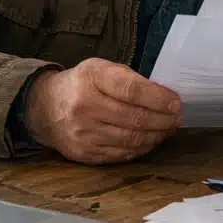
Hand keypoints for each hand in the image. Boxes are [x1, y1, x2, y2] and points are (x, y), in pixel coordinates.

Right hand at [24, 58, 181, 164]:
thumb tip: (164, 97)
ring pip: (131, 139)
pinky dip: (141, 148)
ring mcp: (83, 133)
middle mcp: (84, 106)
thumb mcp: (101, 69)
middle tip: (178, 118)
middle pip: (135, 118)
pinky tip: (150, 140)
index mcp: (91, 78)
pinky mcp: (83, 153)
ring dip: (156, 135)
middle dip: (164, 120)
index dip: (159, 98)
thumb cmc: (81, 84)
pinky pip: (121, 154)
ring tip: (168, 129)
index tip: (176, 102)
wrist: (45, 108)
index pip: (131, 90)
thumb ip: (129, 79)